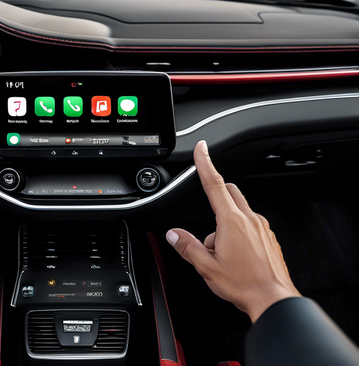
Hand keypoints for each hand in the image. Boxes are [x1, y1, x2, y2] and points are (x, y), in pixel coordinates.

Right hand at [166, 141, 300, 322]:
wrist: (274, 300)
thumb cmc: (244, 284)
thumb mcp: (207, 267)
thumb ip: (187, 246)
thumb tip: (173, 234)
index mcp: (231, 221)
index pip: (214, 183)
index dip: (205, 163)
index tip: (202, 148)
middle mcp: (249, 219)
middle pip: (228, 191)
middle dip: (215, 196)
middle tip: (207, 222)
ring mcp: (262, 227)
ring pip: (239, 210)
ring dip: (226, 221)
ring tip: (222, 251)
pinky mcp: (269, 237)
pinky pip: (250, 224)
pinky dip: (239, 232)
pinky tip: (237, 255)